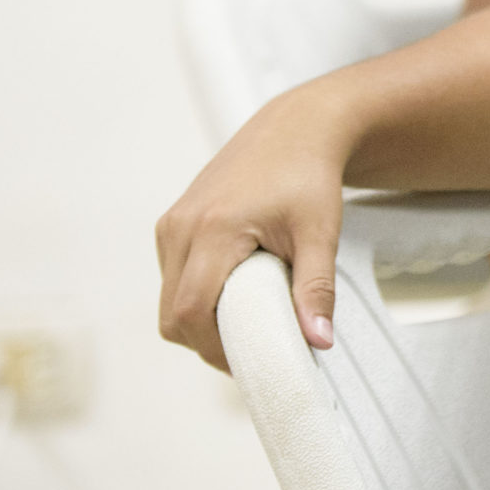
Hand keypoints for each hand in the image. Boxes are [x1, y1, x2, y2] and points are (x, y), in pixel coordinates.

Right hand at [156, 90, 352, 371]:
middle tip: (252, 347)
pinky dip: (195, 296)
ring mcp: (172, 223)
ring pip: (168, 298)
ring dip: (200, 320)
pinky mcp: (172, 223)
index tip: (251, 360)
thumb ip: (317, 289)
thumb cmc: (309, 176)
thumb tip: (319, 341)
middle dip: (208, 342)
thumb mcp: (321, 233)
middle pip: (173, 314)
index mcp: (214, 228)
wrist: (296, 128)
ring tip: (248, 319)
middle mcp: (181, 226)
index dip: (214, 348)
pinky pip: (171, 277)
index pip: (191, 312)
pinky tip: (233, 293)